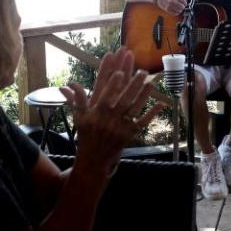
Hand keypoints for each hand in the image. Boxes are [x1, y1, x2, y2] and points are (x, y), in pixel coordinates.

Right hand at [60, 48, 159, 174]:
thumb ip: (77, 100)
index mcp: (97, 113)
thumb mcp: (79, 117)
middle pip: (124, 99)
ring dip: (144, 95)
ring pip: (135, 108)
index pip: (105, 95)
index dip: (112, 85)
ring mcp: (121, 127)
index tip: (119, 72)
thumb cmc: (86, 134)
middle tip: (143, 71)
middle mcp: (110, 119)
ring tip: (152, 82)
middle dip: (134, 85)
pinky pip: (142, 122)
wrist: (93, 158)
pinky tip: (160, 104)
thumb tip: (69, 84)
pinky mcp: (130, 134)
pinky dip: (152, 114)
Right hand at [156, 0, 187, 14]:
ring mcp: (169, 5)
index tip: (185, 3)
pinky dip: (177, 13)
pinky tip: (176, 11)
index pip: (183, 1)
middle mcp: (172, 1)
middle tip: (182, 6)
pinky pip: (175, 13)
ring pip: (179, 10)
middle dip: (183, 7)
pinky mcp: (167, 9)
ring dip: (180, 10)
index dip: (185, 3)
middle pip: (182, 6)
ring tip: (179, 8)